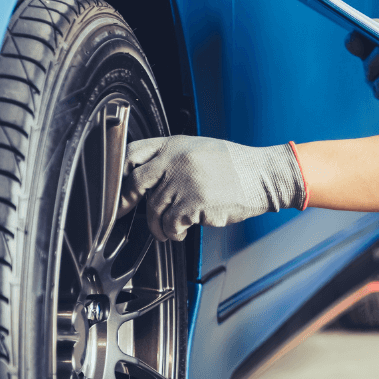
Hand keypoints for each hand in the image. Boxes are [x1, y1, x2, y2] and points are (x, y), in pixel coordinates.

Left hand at [119, 135, 306, 240]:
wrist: (263, 176)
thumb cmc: (235, 166)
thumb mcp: (200, 150)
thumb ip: (173, 159)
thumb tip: (148, 180)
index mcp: (175, 145)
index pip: (133, 152)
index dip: (118, 170)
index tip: (115, 185)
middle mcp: (175, 160)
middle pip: (135, 182)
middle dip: (125, 201)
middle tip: (123, 211)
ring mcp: (183, 181)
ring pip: (154, 208)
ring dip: (158, 224)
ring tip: (168, 230)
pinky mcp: (193, 203)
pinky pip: (172, 223)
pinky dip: (173, 232)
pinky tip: (181, 233)